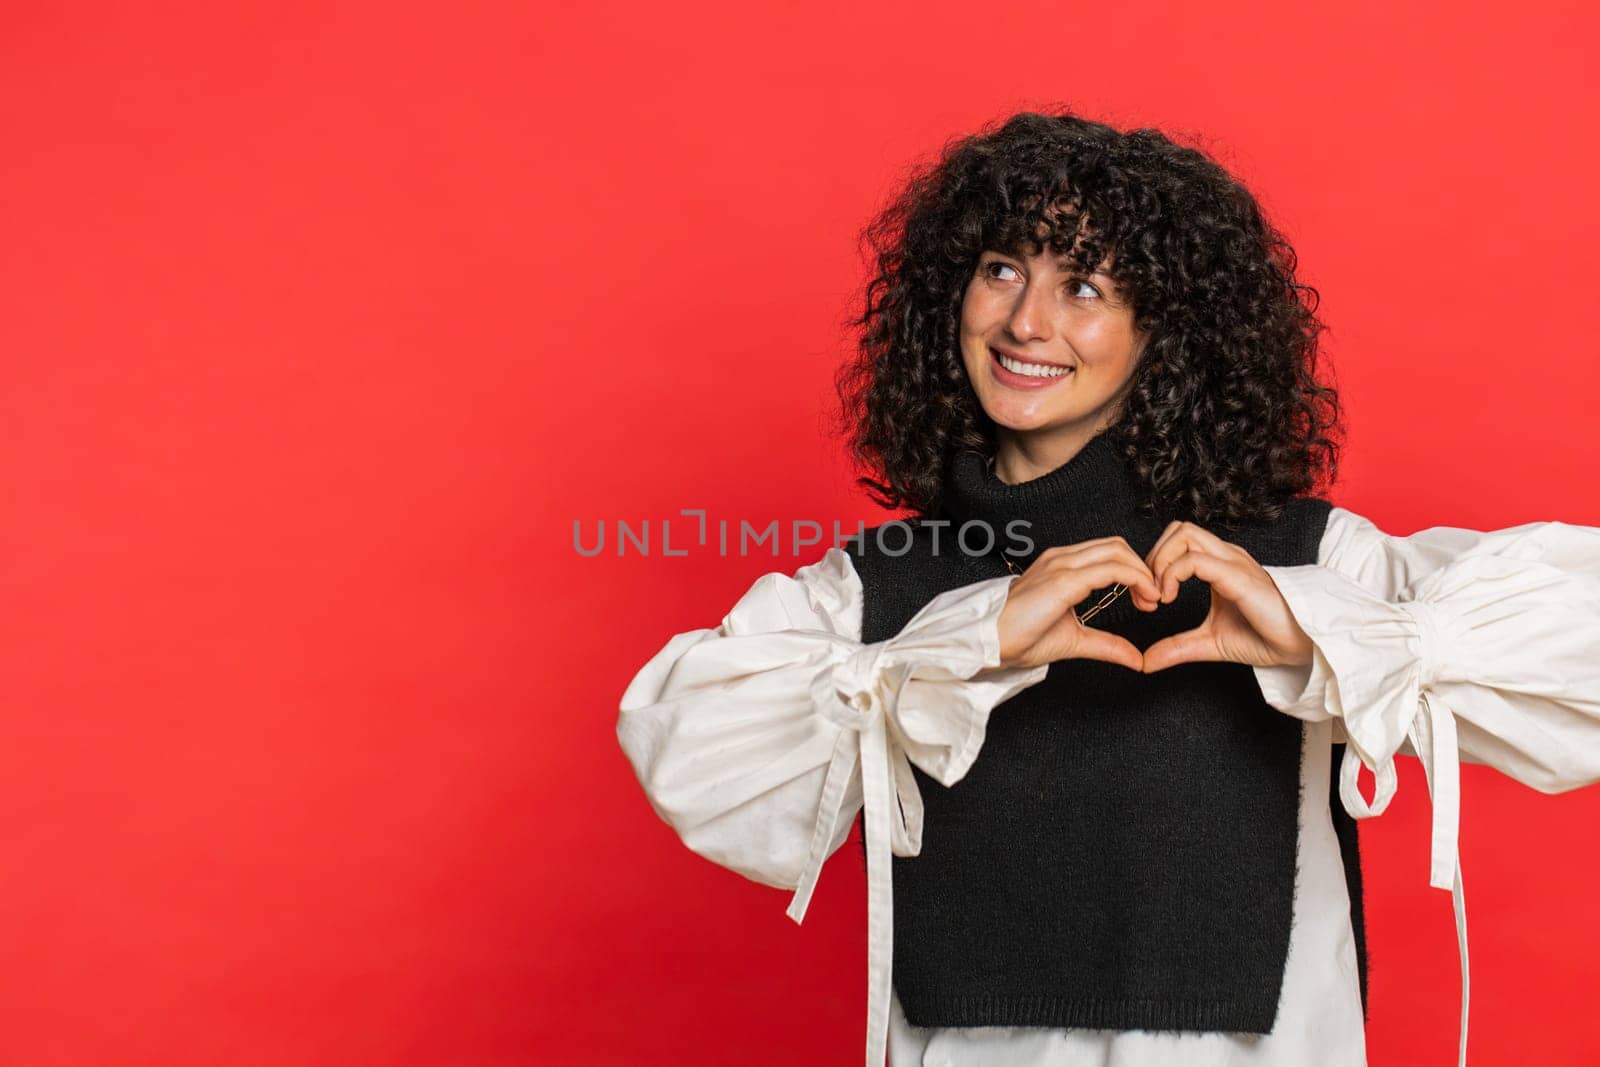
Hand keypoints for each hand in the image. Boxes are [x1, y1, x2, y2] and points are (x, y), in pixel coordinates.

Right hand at [998, 536, 1163, 671]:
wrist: (990, 642)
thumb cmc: (1020, 638)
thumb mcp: (1074, 640)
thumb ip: (1106, 644)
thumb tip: (1136, 658)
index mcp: (1061, 566)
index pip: (1108, 553)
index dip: (1134, 571)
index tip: (1146, 599)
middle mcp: (1062, 558)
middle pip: (1117, 545)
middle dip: (1143, 568)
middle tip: (1153, 599)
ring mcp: (1062, 564)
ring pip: (1117, 551)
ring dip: (1143, 573)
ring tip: (1151, 600)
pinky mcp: (1064, 580)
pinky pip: (1111, 569)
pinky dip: (1135, 579)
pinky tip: (1143, 598)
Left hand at [1138, 520, 1313, 672]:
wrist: (1301, 646)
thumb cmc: (1264, 637)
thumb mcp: (1209, 643)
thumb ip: (1177, 647)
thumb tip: (1146, 662)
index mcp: (1219, 564)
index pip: (1177, 540)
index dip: (1154, 563)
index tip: (1148, 600)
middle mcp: (1225, 556)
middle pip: (1177, 529)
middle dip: (1153, 556)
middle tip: (1150, 593)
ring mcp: (1233, 563)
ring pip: (1184, 534)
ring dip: (1160, 561)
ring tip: (1160, 595)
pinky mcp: (1238, 577)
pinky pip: (1197, 560)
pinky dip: (1172, 574)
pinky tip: (1169, 598)